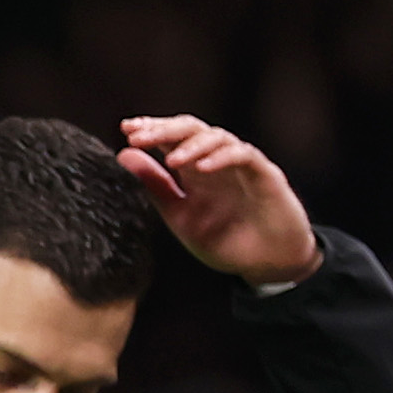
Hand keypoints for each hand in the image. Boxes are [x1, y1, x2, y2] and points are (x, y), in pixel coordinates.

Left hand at [118, 117, 317, 286]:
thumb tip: (124, 156)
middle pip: (190, 129)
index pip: (171, 139)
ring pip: (216, 137)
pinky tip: (204, 168)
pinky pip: (243, 155)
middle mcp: (216, 161)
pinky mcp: (264, 173)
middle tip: (139, 135)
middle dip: (164, 129)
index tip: (126, 129)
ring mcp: (241, 164)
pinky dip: (222, 158)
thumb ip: (156, 188)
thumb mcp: (181, 217)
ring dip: (192, 145)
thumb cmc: (227, 241)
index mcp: (194, 170)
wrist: (268, 263)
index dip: (151, 129)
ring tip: (173, 160)